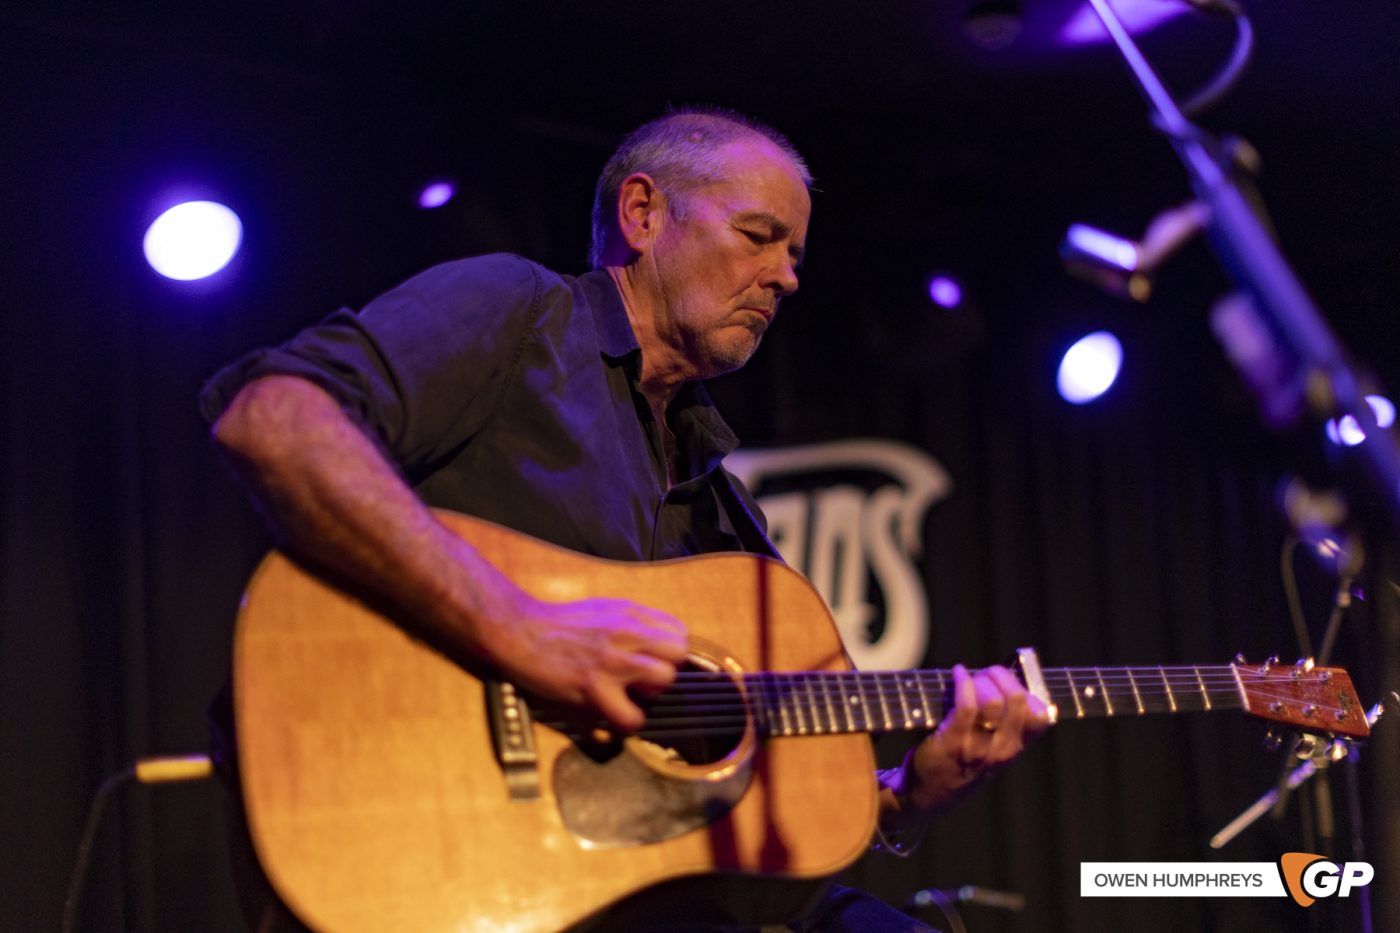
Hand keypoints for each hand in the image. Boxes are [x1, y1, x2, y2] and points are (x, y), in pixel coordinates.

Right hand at [486, 592, 688, 732]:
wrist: (520, 631)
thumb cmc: (559, 624)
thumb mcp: (604, 609)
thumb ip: (633, 622)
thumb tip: (659, 642)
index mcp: (630, 613)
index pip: (680, 632)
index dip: (670, 652)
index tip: (654, 661)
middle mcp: (627, 632)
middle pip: (679, 653)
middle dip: (665, 670)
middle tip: (643, 680)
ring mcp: (612, 659)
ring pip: (664, 678)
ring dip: (650, 694)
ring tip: (629, 695)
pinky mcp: (594, 686)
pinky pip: (632, 716)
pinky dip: (626, 721)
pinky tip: (613, 714)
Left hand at [894, 664, 1051, 816]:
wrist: (928, 794)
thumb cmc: (960, 761)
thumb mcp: (992, 748)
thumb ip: (1004, 723)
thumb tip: (1004, 680)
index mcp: (1016, 748)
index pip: (1041, 716)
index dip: (1026, 689)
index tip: (1008, 681)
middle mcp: (1003, 750)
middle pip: (1017, 700)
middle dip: (1000, 676)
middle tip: (986, 674)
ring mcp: (979, 748)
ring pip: (993, 700)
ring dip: (980, 680)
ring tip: (969, 678)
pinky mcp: (954, 743)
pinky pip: (966, 704)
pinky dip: (962, 682)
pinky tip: (957, 674)